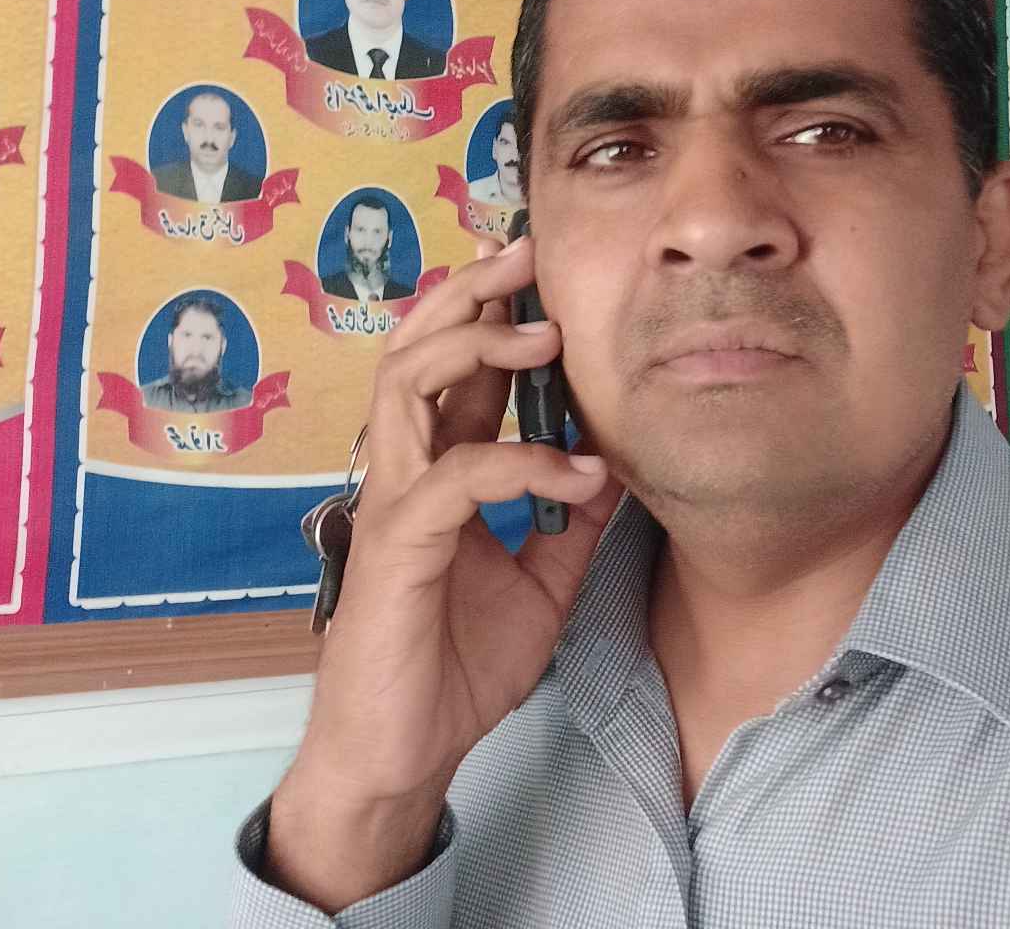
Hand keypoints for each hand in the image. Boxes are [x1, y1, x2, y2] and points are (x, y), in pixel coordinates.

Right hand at [264, 233, 621, 910]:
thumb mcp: (539, 585)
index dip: (487, 310)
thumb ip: (568, 522)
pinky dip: (521, 460)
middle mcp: (404, 471)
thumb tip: (616, 464)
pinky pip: (456, 477)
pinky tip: (578, 472)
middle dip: (468, 294)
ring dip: (475, 347)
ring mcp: (392, 503)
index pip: (452, 367)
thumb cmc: (454, 668)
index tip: (533, 268)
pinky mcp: (395, 546)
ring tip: (543, 336)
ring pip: (408, 385)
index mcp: (434, 471)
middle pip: (414, 348)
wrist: (401, 754)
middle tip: (523, 255)